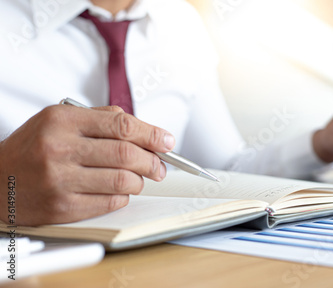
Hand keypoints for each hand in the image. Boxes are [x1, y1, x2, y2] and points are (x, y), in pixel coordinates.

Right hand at [0, 105, 174, 224]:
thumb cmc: (32, 147)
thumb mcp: (59, 119)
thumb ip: (100, 118)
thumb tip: (143, 129)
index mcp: (62, 121)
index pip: (122, 125)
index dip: (152, 134)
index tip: (166, 141)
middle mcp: (60, 149)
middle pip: (127, 154)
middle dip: (153, 161)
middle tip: (159, 166)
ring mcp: (60, 180)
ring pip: (123, 181)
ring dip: (140, 181)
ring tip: (139, 179)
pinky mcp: (63, 207)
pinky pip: (110, 202)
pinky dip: (123, 197)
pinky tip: (120, 191)